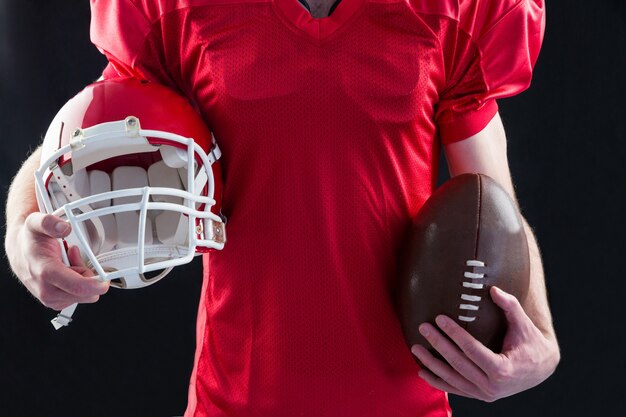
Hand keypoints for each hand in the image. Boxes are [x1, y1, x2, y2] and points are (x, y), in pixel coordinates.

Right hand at [7, 212, 108, 310]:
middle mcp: (47, 290)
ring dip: (82, 279)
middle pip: (86, 294)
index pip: (78, 287)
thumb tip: (64, 227)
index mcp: (46, 273)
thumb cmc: (30, 240)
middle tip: (75, 259)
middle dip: (87, 276)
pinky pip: (78, 296)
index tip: (106, 279)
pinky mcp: (54, 301)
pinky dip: (77, 283)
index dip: (97, 285)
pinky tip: (68, 270)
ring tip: (68, 263)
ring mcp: (50, 298)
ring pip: (84, 295)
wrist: (20, 251)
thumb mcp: (36, 223)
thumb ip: (49, 222)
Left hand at [410, 286, 559, 401]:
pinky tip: (422, 372)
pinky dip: (438, 382)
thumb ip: (510, 306)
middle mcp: (493, 386)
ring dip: (432, 364)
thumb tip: (493, 289)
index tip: (439, 318)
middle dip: (438, 345)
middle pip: (458, 364)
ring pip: (453, 379)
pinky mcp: (480, 396)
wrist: (540, 369)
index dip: (454, 334)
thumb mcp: (524, 324)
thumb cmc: (531, 343)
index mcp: (503, 369)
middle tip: (423, 327)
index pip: (472, 350)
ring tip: (415, 347)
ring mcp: (485, 394)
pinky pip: (455, 390)